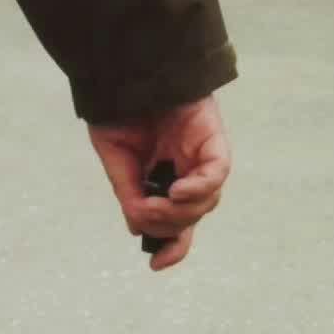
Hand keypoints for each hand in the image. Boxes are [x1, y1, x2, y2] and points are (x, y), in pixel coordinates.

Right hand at [86, 93, 231, 273]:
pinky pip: (216, 172)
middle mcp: (187, 169)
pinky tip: (177, 191)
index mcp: (164, 176)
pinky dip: (200, 188)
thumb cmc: (120, 107)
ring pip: (207, 201)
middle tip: (149, 215)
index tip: (157, 265)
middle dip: (171, 227)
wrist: (125, 68)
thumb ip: (130, 192)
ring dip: (182, 211)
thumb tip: (140, 227)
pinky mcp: (213, 138)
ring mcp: (201, 154)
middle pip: (192, 215)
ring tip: (160, 202)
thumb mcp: (117, 157)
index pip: (178, 221)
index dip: (173, 246)